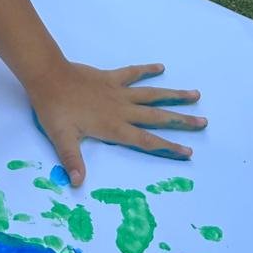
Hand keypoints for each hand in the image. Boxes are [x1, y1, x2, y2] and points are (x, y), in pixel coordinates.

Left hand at [27, 61, 206, 187]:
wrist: (48, 77)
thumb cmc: (55, 110)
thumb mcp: (62, 140)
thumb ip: (72, 161)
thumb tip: (78, 184)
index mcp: (114, 127)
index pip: (146, 141)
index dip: (167, 147)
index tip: (187, 152)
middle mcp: (122, 110)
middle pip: (157, 117)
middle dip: (181, 121)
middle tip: (204, 123)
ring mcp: (118, 92)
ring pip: (152, 94)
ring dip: (174, 95)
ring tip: (195, 95)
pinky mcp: (111, 78)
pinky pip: (133, 73)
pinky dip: (147, 70)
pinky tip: (161, 68)